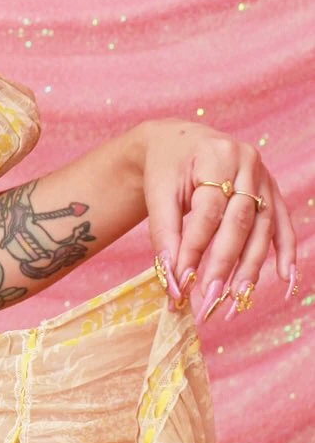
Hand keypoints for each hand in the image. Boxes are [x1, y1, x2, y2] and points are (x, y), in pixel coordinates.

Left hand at [138, 117, 298, 321]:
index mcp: (215, 155)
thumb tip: (173, 284)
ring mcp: (264, 177)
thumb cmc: (166, 168)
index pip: (208, 211)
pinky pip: (281, 224)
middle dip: (224, 265)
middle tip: (209, 299)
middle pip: (239, 222)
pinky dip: (284, 251)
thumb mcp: (157, 194)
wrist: (179, 142)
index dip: (196, 248)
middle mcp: (246, 163)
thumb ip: (164, 236)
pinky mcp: (271, 190)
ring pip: (262, 228)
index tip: (183, 282)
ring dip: (250, 268)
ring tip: (236, 300)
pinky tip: (283, 279)